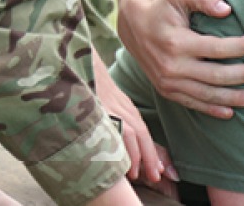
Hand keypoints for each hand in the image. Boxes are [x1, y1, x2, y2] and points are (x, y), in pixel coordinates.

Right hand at [93, 52, 178, 194]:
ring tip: (136, 174)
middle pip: (142, 134)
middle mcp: (124, 109)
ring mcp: (114, 109)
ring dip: (137, 155)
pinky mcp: (103, 110)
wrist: (84, 67)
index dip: (152, 153)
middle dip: (150, 157)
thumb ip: (122, 120)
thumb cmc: (95, 87)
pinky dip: (121, 146)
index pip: (144, 133)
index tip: (160, 171)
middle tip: (156, 176)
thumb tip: (128, 147)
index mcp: (128, 109)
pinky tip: (119, 159)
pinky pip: (116, 130)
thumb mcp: (113, 103)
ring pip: (133, 134)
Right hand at [118, 0, 243, 117]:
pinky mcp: (167, 91)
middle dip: (243, 74)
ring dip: (233, 98)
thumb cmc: (163, 6)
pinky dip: (212, 110)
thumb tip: (227, 9)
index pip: (216, 48)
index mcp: (177, 42)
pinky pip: (193, 104)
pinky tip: (231, 111)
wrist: (134, 24)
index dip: (239, 46)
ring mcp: (169, 83)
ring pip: (207, 95)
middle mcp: (172, 67)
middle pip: (215, 76)